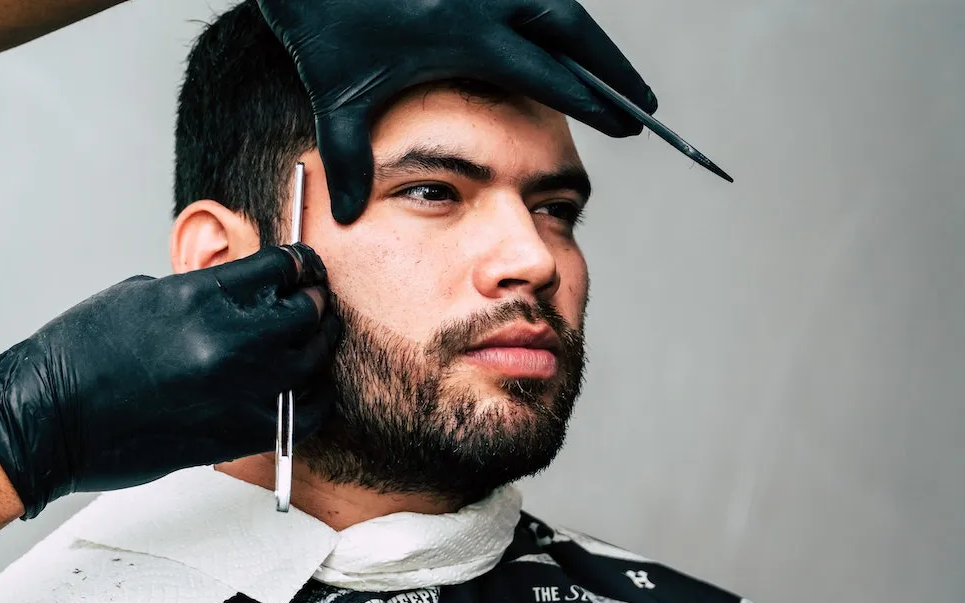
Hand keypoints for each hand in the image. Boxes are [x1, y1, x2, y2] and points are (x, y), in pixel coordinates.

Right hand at [0, 244, 340, 518]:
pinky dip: (316, 397)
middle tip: (316, 300)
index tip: (306, 268)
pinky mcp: (239, 435)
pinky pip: (305, 414)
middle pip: (305, 312)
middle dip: (314, 301)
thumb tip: (240, 296)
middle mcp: (228, 341)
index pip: (280, 267)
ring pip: (313, 361)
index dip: (301, 264)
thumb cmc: (81, 356)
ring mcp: (238, 391)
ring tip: (318, 338)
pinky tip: (311, 387)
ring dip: (320, 345)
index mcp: (200, 296)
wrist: (49, 418)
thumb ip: (201, 292)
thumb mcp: (143, 296)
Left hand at [256, 0, 657, 223]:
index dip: (593, 99)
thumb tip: (343, 218)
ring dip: (588, 39)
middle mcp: (481, 1)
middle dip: (612, 67)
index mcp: (463, 38)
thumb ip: (348, 158)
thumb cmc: (319, 31)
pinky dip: (553, 16)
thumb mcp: (336, 97)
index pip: (548, 72)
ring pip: (553, 3)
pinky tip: (562, 40)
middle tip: (645, 106)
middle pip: (570, 28)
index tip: (628, 124)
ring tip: (614, 75)